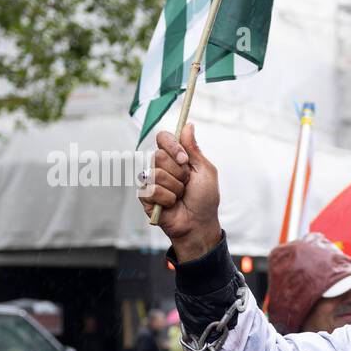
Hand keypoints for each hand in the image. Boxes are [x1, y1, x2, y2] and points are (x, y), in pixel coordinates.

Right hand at [137, 123, 221, 259]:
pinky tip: (171, 205)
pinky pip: (151, 190)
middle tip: (186, 184)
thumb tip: (188, 125)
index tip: (184, 159)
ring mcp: (151, 181)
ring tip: (180, 197)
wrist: (199, 224)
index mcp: (175, 157)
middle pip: (158, 156)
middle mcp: (160, 166)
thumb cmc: (205, 199)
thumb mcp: (206, 171)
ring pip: (155, 174)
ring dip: (175, 188)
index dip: (171, 146)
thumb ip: (194, 149)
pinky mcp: (145, 196)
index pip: (163, 138)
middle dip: (178, 173)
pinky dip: (167, 199)